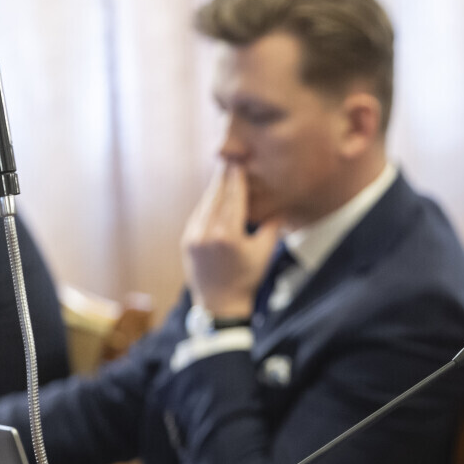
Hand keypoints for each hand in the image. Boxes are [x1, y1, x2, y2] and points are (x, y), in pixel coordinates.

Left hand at [181, 166, 280, 317]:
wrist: (221, 305)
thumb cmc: (247, 280)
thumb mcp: (265, 252)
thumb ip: (271, 225)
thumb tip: (277, 205)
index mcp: (228, 234)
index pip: (233, 196)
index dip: (237, 176)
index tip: (240, 159)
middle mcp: (207, 231)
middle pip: (216, 194)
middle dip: (224, 176)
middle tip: (230, 157)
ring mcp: (193, 235)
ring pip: (205, 203)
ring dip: (215, 188)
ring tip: (224, 173)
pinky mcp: (187, 240)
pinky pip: (198, 214)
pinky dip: (208, 204)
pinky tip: (215, 197)